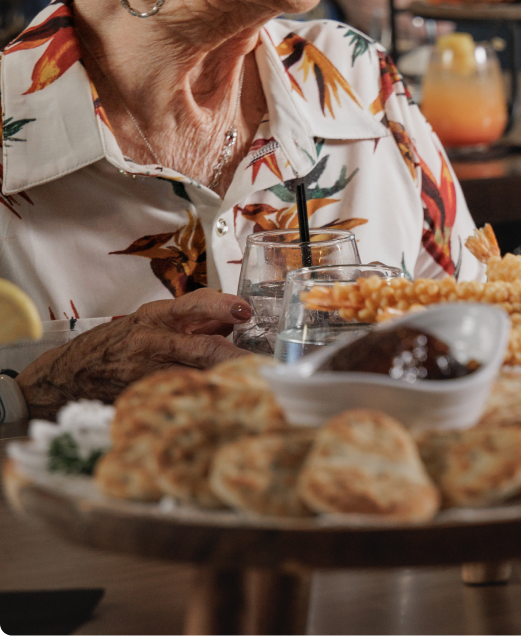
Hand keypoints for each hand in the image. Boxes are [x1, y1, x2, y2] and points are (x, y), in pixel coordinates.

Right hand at [17, 289, 251, 419]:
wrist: (66, 377)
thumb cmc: (112, 345)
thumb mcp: (148, 321)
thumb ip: (190, 321)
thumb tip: (232, 321)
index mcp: (155, 317)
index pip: (194, 304)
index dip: (222, 306)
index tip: (245, 310)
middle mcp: (153, 343)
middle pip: (204, 349)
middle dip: (237, 357)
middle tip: (265, 363)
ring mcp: (149, 375)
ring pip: (199, 378)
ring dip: (228, 381)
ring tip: (255, 386)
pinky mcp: (146, 400)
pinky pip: (182, 400)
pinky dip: (204, 401)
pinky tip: (223, 406)